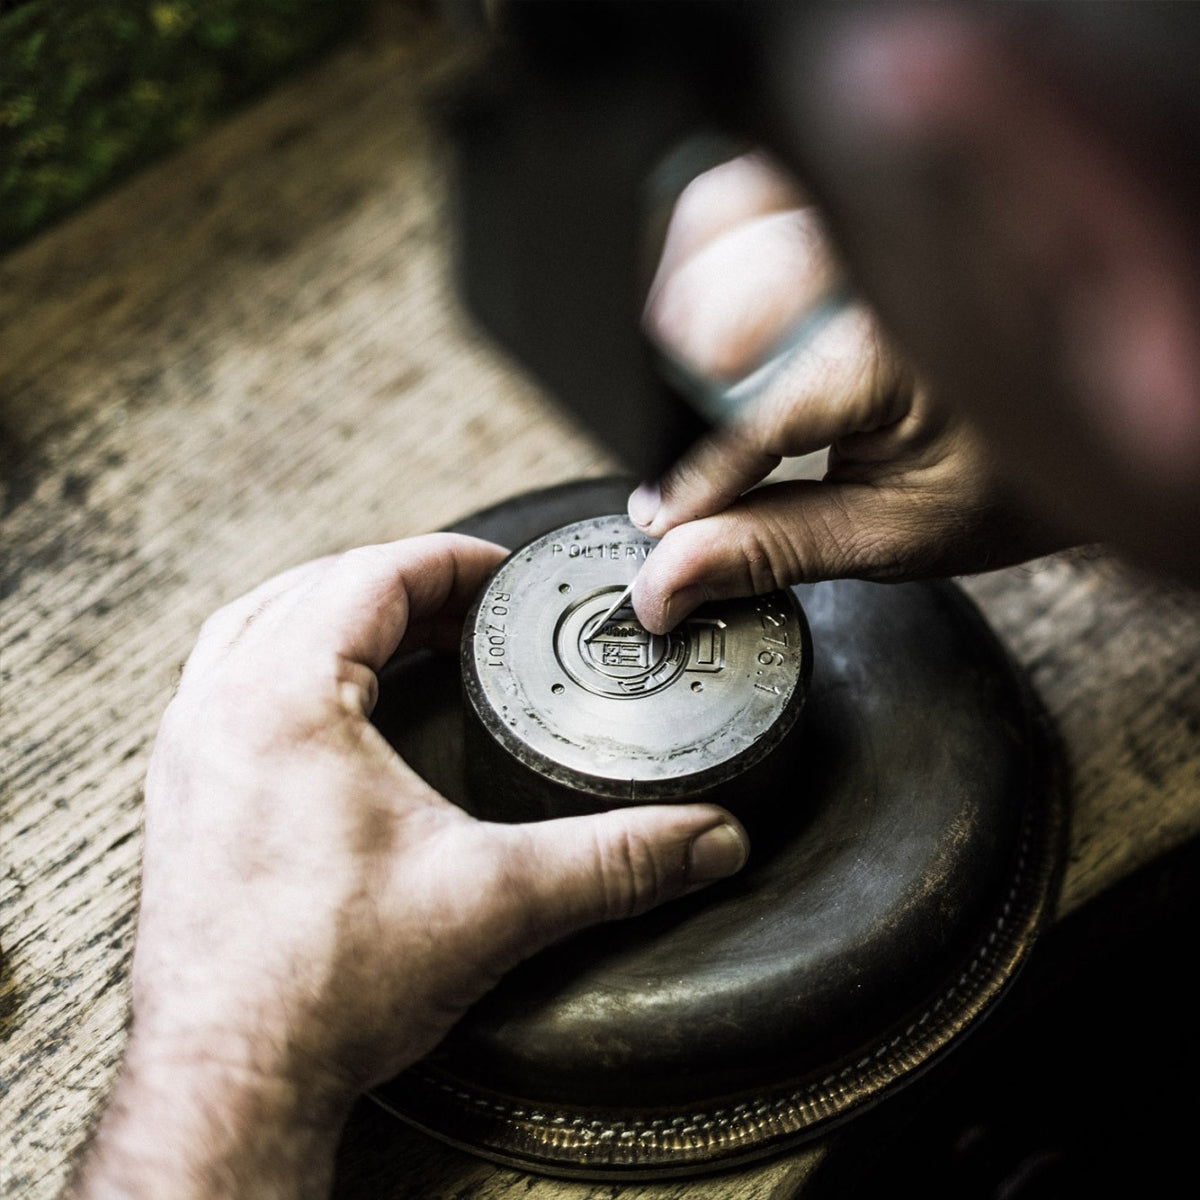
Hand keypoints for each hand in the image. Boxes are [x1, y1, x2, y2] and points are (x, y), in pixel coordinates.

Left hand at [69, 534, 747, 1197]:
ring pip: (259, 628)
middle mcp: (218, 711)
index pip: (371, 576)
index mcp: (283, 700)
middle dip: (403, 584)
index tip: (502, 574)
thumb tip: (707, 839)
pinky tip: (337, 701)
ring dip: (337, 614)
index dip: (451, 562)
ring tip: (410, 635)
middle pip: (315, 590)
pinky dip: (291, 662)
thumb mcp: (496, 901)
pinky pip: (230, 682)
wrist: (231, 1082)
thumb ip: (616, 859)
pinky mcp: (185, 797)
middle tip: (474, 608)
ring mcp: (190, 753)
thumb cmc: (322, 989)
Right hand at [629, 153, 1062, 633]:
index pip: (745, 409)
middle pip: (707, 307)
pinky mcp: (849, 196)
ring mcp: (862, 213)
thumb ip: (767, 548)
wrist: (1085, 402)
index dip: (689, 475)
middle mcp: (876, 258)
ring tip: (706, 396)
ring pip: (708, 230)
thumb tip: (664, 579)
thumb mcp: (890, 535)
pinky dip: (705, 252)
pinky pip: (738, 195)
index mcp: (897, 350)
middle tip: (691, 466)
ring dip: (682, 317)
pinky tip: (723, 317)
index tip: (659, 517)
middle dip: (677, 397)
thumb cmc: (1010, 470)